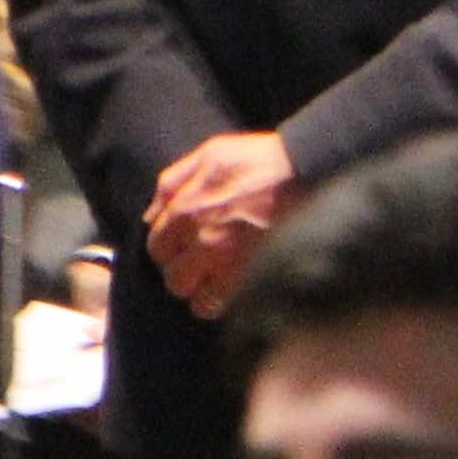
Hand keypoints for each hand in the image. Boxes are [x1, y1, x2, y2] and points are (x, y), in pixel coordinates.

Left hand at [146, 130, 301, 320]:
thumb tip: (150, 215)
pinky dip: (216, 300)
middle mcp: (200, 239)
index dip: (169, 247)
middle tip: (200, 261)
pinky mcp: (247, 275)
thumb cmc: (259, 160)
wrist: (307, 172)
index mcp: (186, 208)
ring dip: (198, 288)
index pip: (157, 246)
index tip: (184, 245)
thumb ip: (173, 181)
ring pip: (190, 295)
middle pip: (171, 275)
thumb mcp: (210, 154)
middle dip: (182, 270)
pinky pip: (215, 305)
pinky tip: (228, 287)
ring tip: (213, 277)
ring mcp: (224, 261)